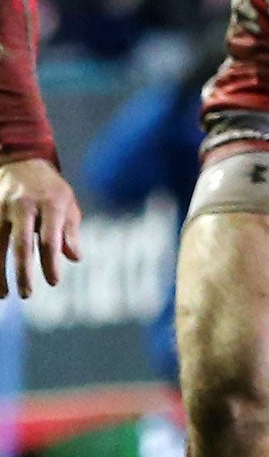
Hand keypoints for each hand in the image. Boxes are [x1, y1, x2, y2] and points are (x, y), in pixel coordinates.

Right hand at [0, 157, 81, 296]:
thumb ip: (70, 231)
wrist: (20, 160)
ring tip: (4, 295)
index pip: (50, 239)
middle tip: (26, 295)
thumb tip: (74, 257)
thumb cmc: (50, 188)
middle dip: (23, 272)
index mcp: (50, 204)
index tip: (53, 282)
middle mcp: (23, 205)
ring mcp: (0, 207)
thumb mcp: (68, 204)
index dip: (50, 263)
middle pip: (21, 244)